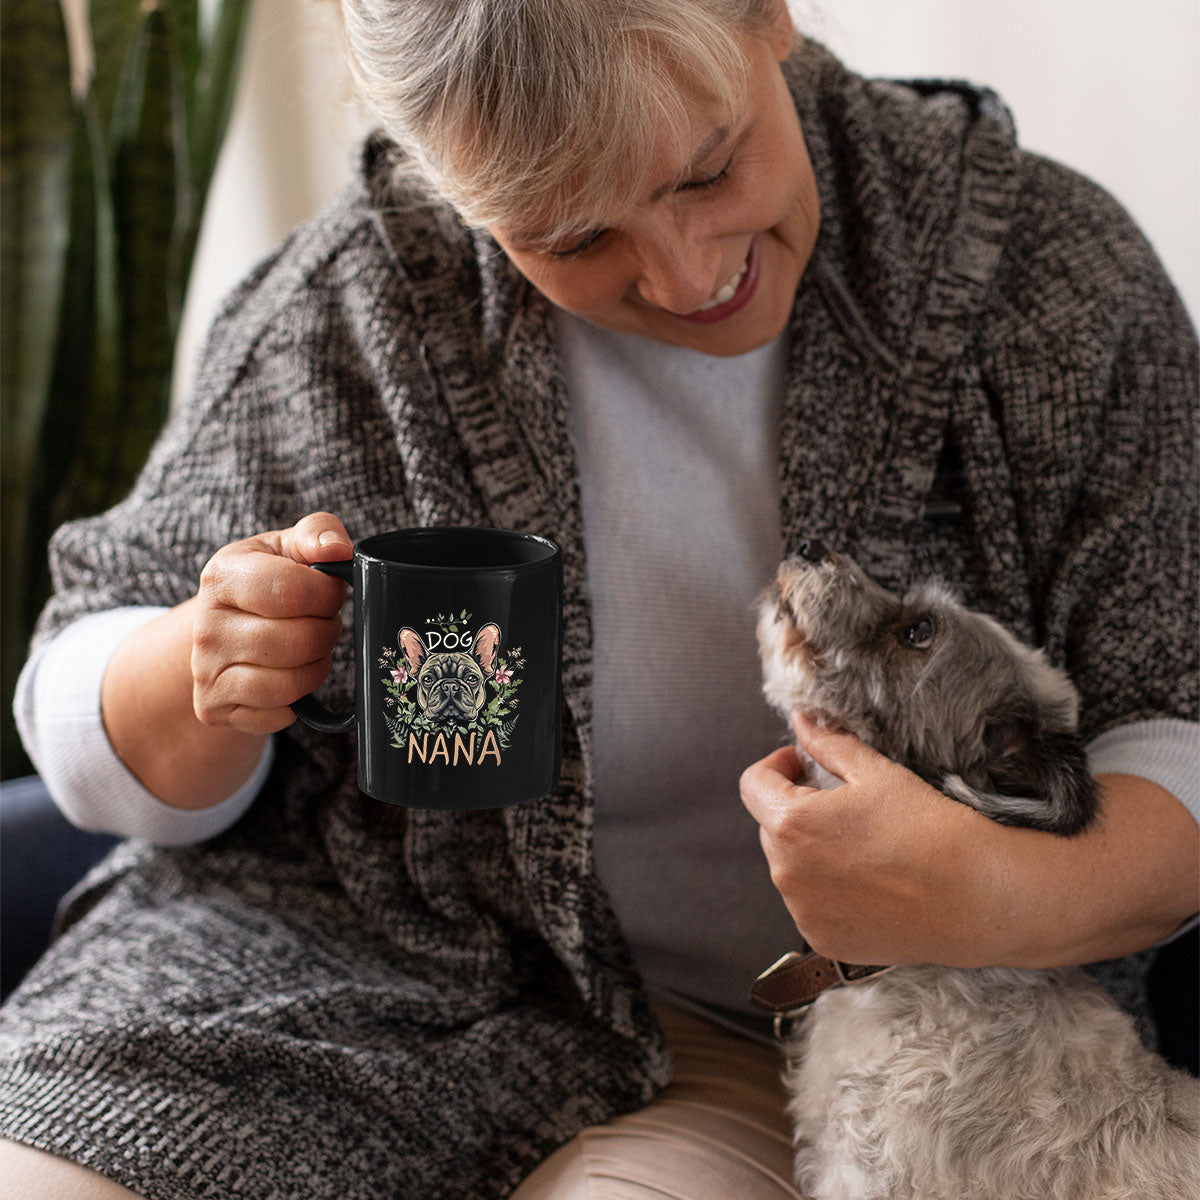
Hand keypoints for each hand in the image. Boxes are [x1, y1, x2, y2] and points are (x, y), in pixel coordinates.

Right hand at [191, 512, 351, 734]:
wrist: (222, 629)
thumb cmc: (268, 583)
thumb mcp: (287, 547)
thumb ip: (317, 533)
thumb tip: (338, 549)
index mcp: (222, 576)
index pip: (292, 590)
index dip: (328, 595)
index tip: (331, 593)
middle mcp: (205, 626)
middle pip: (299, 640)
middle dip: (327, 632)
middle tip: (321, 622)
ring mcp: (205, 672)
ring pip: (291, 683)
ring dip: (317, 666)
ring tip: (308, 647)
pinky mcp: (214, 709)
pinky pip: (280, 714)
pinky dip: (298, 699)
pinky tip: (289, 675)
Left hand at [740, 713, 1017, 967]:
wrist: (977, 898)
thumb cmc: (929, 828)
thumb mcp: (876, 773)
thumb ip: (828, 744)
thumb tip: (800, 721)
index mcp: (791, 823)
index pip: (753, 785)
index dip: (776, 766)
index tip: (803, 764)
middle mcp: (786, 872)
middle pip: (771, 826)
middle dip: (797, 808)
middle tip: (844, 805)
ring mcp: (802, 912)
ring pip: (789, 866)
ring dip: (810, 850)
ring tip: (862, 846)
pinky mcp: (822, 940)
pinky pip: (809, 903)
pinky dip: (826, 889)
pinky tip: (869, 882)